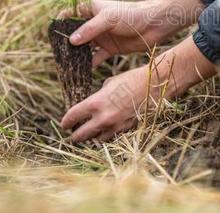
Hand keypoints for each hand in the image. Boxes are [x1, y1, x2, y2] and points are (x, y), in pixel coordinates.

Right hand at [58, 0, 204, 66]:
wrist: (156, 24)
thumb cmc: (132, 14)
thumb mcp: (109, 18)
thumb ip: (90, 29)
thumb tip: (71, 41)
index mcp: (91, 9)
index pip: (69, 15)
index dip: (59, 24)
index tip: (51, 36)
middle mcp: (94, 23)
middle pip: (74, 34)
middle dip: (65, 44)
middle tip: (56, 56)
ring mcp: (102, 37)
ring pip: (84, 48)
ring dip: (76, 56)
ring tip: (66, 67)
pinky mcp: (111, 49)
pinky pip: (96, 58)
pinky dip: (89, 64)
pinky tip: (82, 73)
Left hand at [61, 36, 215, 141]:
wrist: (155, 86)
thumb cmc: (132, 79)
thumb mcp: (110, 83)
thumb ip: (98, 96)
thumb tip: (93, 104)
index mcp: (95, 103)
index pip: (72, 117)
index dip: (66, 122)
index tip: (65, 124)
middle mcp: (103, 118)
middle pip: (80, 135)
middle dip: (75, 135)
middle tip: (72, 134)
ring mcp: (116, 126)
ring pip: (96, 140)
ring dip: (91, 138)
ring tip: (89, 134)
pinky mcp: (127, 130)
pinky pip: (112, 137)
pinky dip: (107, 136)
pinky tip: (106, 131)